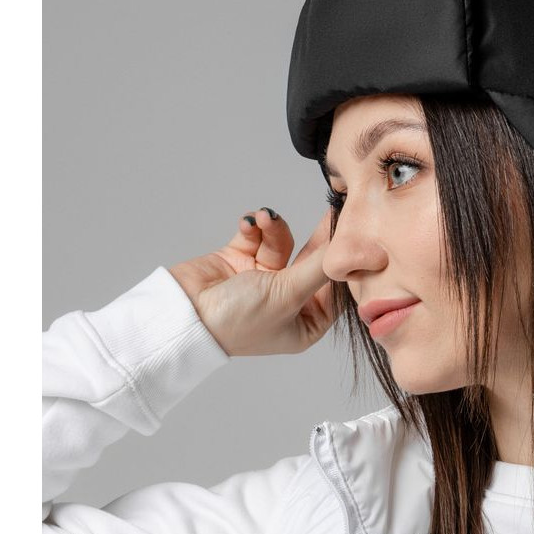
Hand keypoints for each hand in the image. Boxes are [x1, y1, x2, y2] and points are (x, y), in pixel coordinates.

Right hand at [168, 206, 335, 356]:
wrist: (183, 315)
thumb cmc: (237, 320)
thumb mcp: (288, 294)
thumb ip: (320, 266)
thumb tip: (350, 248)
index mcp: (304, 323)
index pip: (334, 287)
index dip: (340, 261)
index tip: (351, 232)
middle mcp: (286, 302)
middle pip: (311, 262)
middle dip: (315, 237)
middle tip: (329, 210)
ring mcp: (262, 281)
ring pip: (281, 244)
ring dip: (273, 229)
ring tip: (263, 218)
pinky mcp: (240, 262)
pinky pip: (256, 237)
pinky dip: (253, 228)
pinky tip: (247, 224)